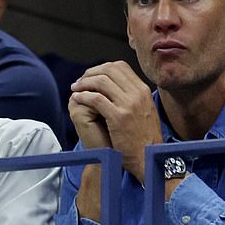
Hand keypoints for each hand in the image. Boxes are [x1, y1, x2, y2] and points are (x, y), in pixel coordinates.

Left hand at [70, 61, 162, 182]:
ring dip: (84, 83)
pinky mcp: (119, 117)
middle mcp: (138, 94)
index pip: (120, 66)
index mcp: (143, 90)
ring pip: (101, 81)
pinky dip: (83, 96)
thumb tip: (116, 85)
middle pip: (109, 70)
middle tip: (80, 81)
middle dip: (90, 73)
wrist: (148, 158)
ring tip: (75, 89)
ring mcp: (129, 104)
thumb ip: (133, 97)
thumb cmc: (144, 139)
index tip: (92, 76)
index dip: (102, 68)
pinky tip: (77, 99)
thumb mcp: (145, 111)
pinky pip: (96, 99)